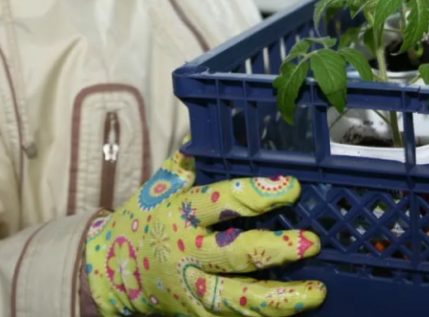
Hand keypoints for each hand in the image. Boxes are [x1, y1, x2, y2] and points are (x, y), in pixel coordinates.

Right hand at [84, 146, 325, 315]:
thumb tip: (211, 129)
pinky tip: (295, 310)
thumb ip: (188, 160)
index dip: (259, 194)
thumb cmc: (144, 218)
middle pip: (236, 255)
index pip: (223, 202)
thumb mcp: (160, 185)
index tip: (291, 187)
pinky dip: (265, 315)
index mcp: (180, 214)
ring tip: (317, 292)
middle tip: (311, 242)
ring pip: (240, 298)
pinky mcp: (197, 313)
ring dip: (282, 299)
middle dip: (277, 250)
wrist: (111, 271)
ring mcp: (193, 288)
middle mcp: (187, 253)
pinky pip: (235, 316)